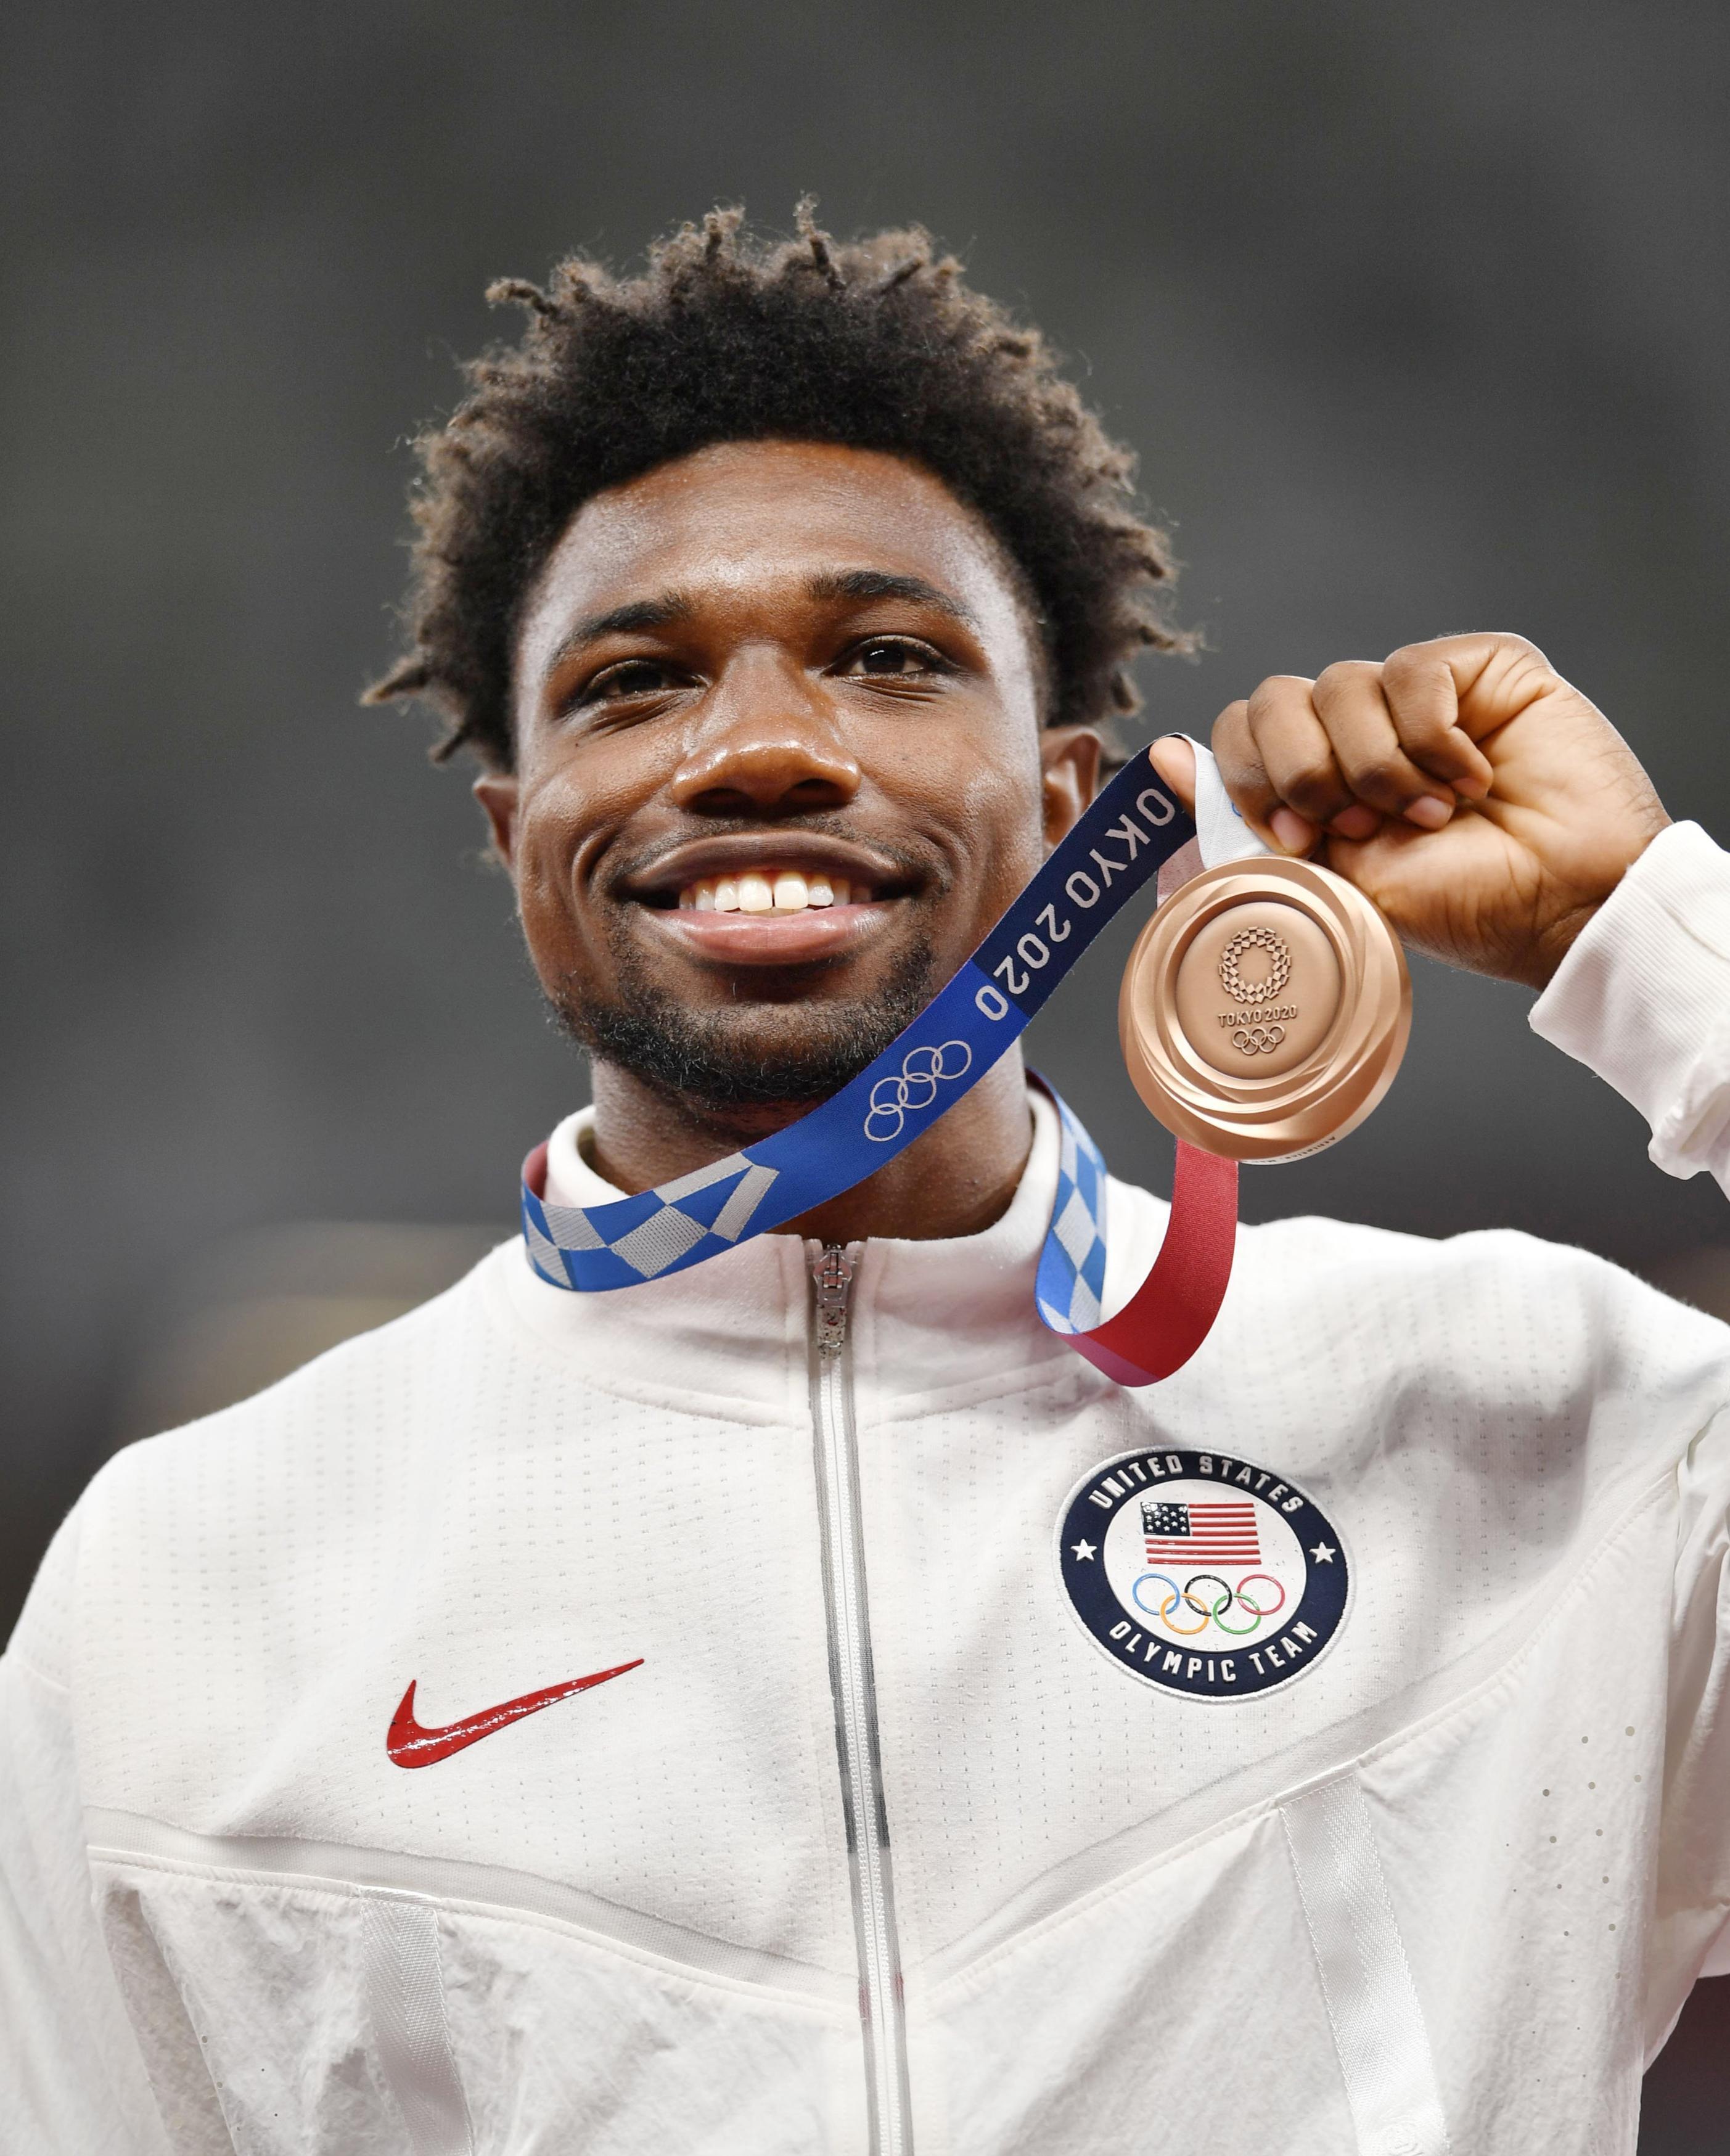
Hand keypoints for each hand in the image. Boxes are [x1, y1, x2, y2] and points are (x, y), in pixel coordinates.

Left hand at [1147, 633, 1669, 989]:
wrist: (1561, 905)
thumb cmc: (1459, 906)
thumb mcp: (1330, 879)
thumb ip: (1243, 820)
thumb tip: (1158, 756)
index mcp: (1316, 782)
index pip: (1238, 733)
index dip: (1246, 777)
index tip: (1289, 836)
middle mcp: (1359, 732)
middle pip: (1271, 699)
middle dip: (1301, 771)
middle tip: (1356, 827)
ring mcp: (1418, 697)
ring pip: (1338, 684)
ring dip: (1378, 768)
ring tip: (1431, 815)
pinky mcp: (1478, 668)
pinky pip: (1410, 673)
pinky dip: (1433, 740)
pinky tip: (1472, 780)